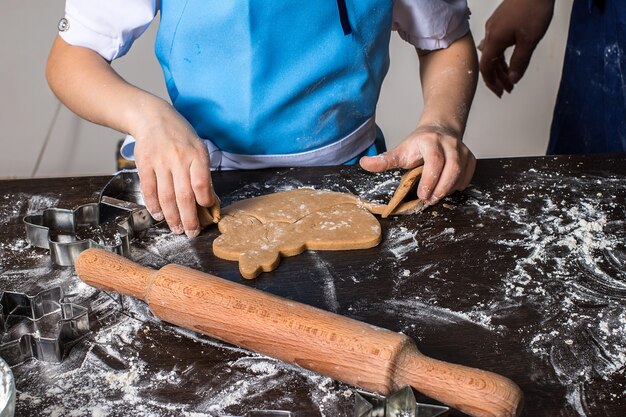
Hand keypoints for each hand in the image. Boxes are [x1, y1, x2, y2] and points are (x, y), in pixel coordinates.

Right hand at [132, 99, 216, 237]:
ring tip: (177, 229)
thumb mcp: (199, 150)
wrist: (153, 118)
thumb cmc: (181, 137)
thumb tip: (211, 202)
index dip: (205, 200)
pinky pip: (149, 190)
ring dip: (172, 217)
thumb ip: (204, 175)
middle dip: (189, 218)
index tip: (207, 210)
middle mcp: (178, 159)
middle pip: (184, 195)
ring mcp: (160, 162)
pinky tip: (159, 215)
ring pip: (166, 196)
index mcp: (196, 155)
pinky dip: (154, 205)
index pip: (201, 183)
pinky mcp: (144, 165)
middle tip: (191, 232)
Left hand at [359, 125, 475, 204]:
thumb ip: (384, 160)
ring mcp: (462, 150)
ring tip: (436, 196)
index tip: (422, 195)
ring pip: (462, 172)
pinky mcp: (470, 157)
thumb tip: (364, 163)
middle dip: (441, 187)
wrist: (439, 130)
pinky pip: (468, 175)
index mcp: (430, 141)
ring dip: (449, 188)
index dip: (430, 179)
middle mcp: (449, 143)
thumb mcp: (400, 150)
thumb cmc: (418, 144)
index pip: (435, 160)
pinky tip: (448, 189)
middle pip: (453, 167)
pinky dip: (459, 185)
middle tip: (430, 200)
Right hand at [479, 0, 554, 96]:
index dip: (492, 83)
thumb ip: (520, 61)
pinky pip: (496, 44)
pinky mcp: (500, 21)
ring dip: (501, 67)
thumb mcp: (529, 40)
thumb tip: (513, 79)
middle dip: (498, 77)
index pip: (486, 68)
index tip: (500, 92)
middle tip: (508, 88)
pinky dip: (502, 55)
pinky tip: (509, 58)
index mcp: (494, 40)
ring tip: (511, 76)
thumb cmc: (533, 9)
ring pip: (493, 53)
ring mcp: (494, 27)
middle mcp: (490, 34)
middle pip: (489, 62)